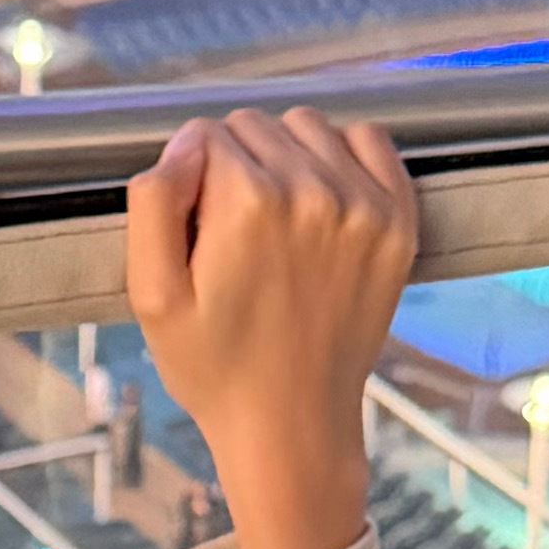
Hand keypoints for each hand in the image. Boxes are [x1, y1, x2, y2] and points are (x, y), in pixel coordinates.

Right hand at [119, 106, 420, 548]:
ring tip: (275, 221)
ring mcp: (364, 204)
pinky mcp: (397, 220)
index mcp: (249, 203)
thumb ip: (154, 202)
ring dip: (284, 157)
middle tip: (233, 237)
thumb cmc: (215, 366)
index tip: (197, 231)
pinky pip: (368, 141)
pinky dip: (342, 155)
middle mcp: (314, 190)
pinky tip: (321, 201)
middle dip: (233, 167)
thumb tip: (185, 147)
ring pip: (306, 127)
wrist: (292, 422)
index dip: (188, 179)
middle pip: (253, 126)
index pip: (202, 135)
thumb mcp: (152, 295)